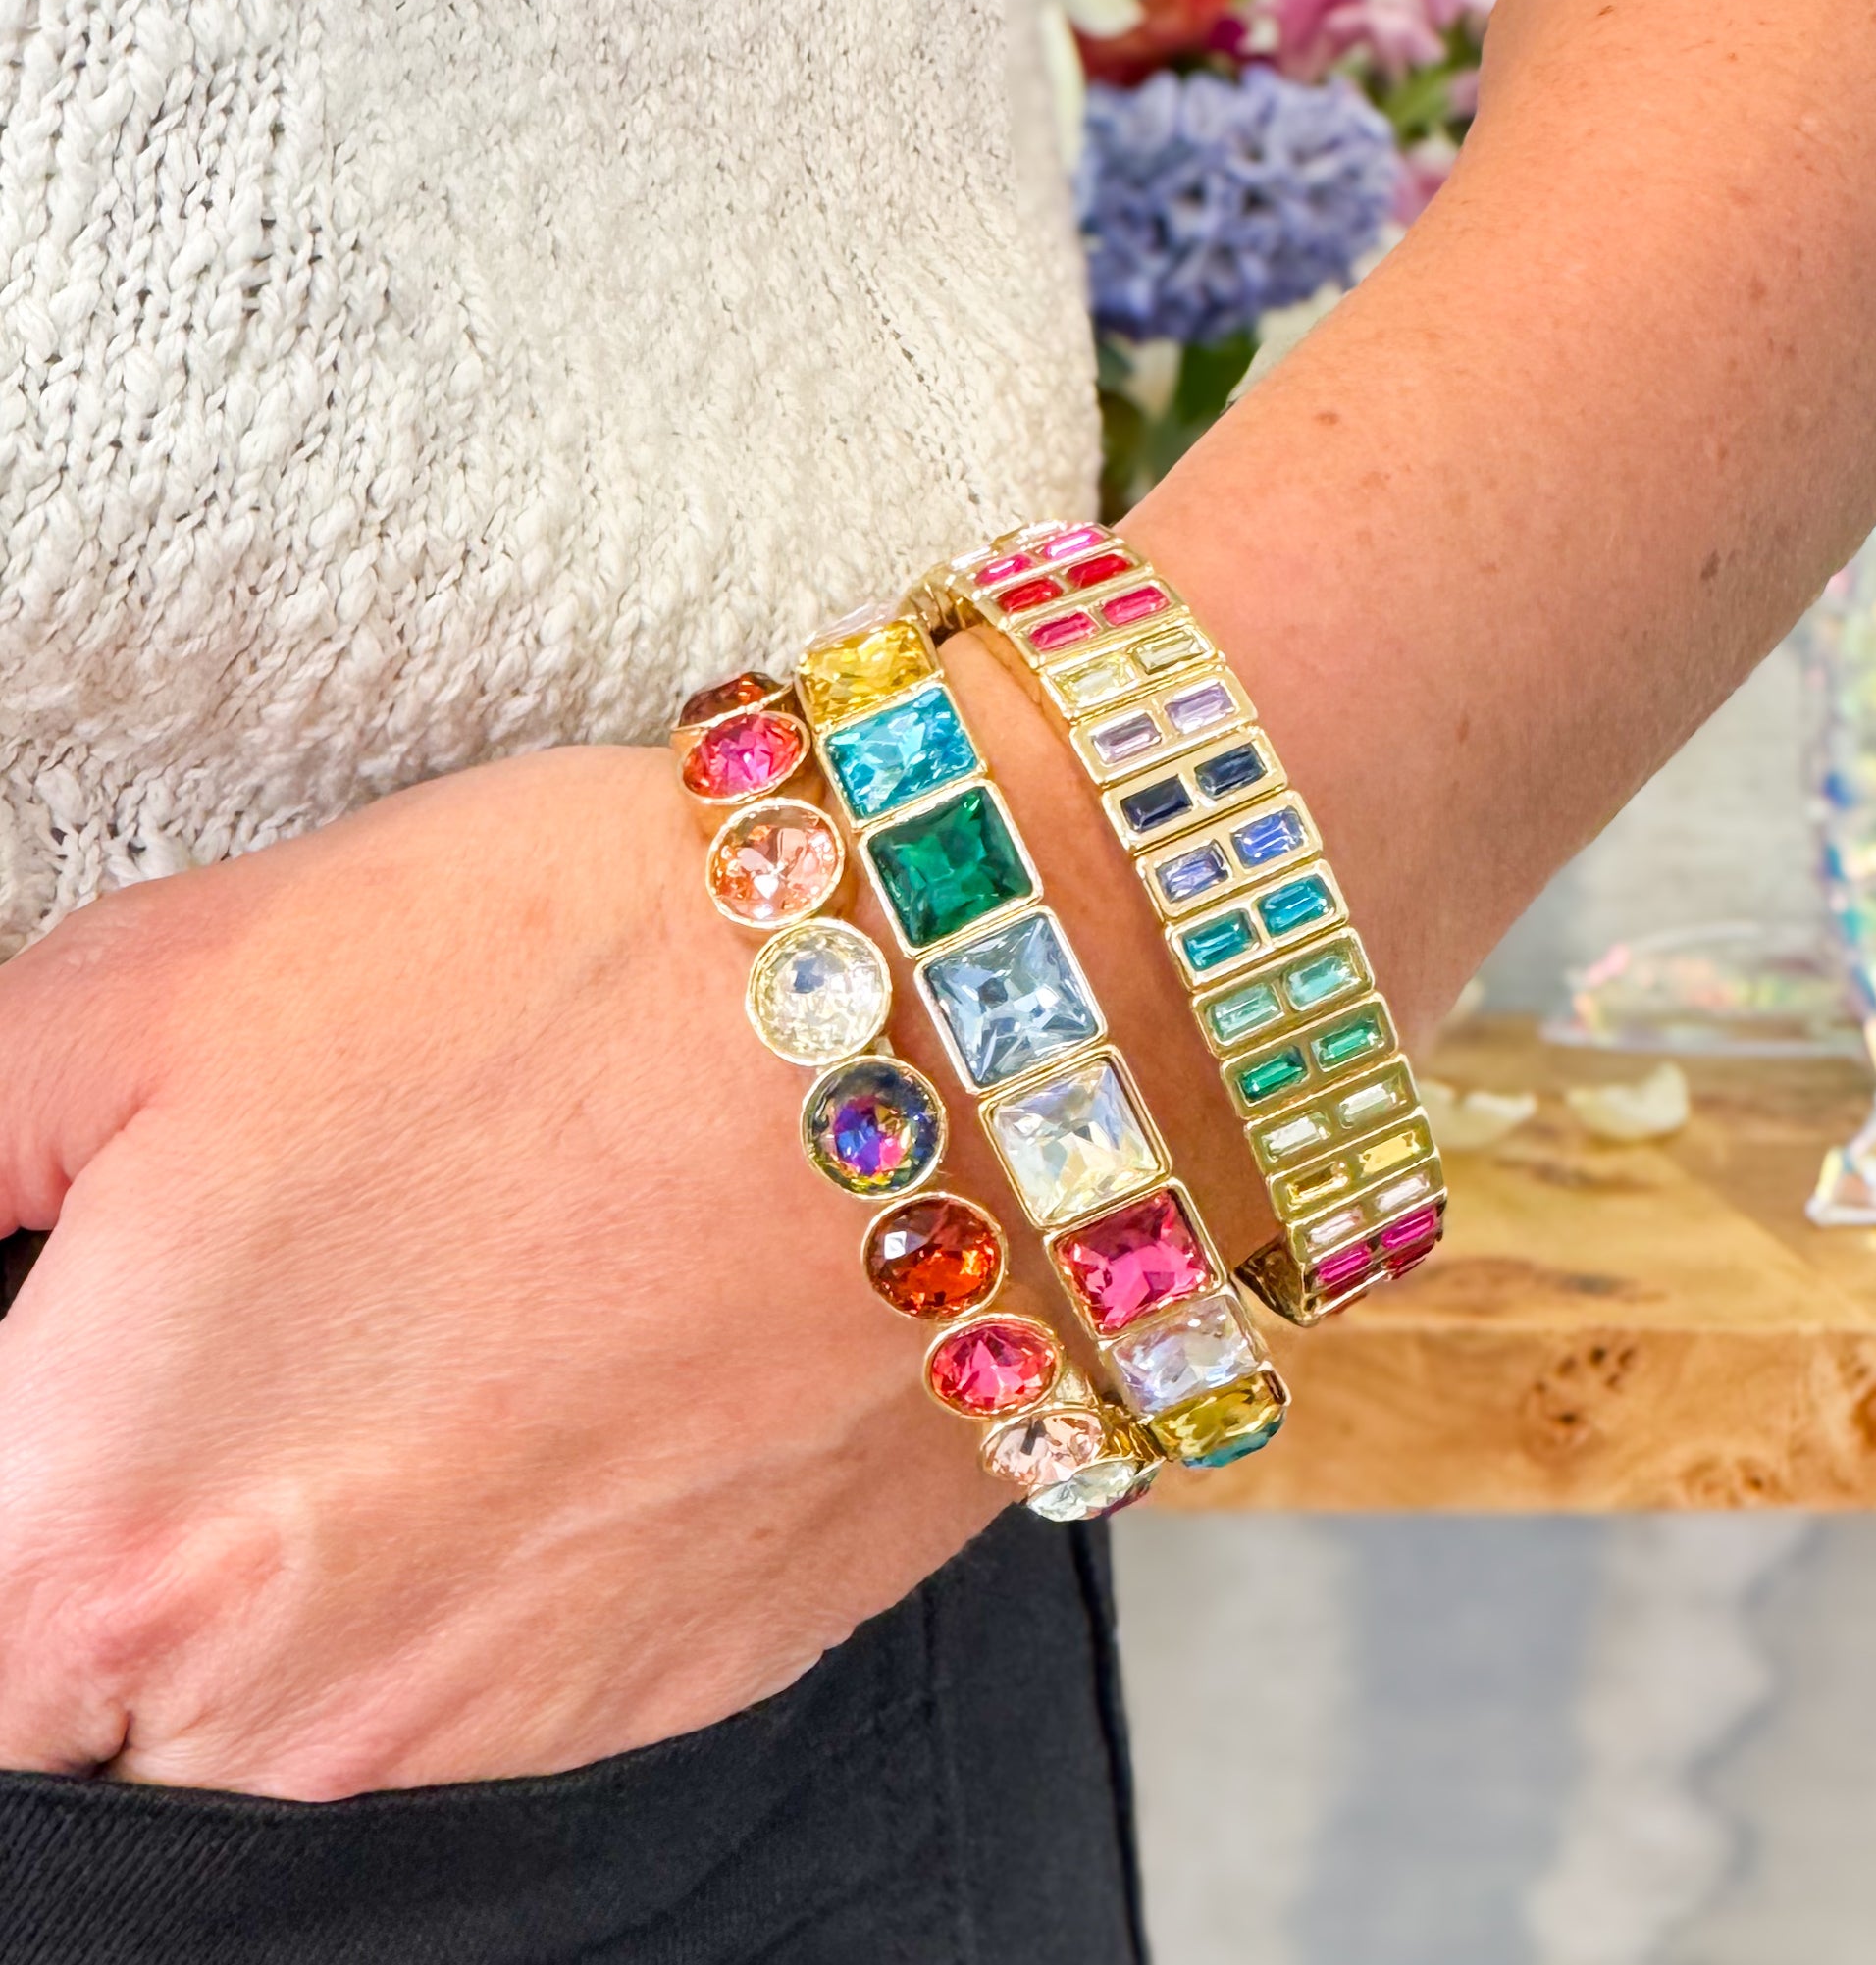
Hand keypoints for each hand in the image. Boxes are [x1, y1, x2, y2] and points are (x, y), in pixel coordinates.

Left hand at [0, 744, 1008, 1798]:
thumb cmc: (580, 977)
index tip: (76, 1379)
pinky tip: (564, 1380)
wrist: (954, 1025)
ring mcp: (497, 1723)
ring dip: (312, 1561)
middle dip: (126, 1540)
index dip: (10, 1473)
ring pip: (293, 1714)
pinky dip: (484, 1569)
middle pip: (93, 1703)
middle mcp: (286, 1702)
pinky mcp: (671, 1686)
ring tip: (432, 1332)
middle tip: (250, 1336)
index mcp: (100, 1535)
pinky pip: (486, 1688)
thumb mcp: (171, 980)